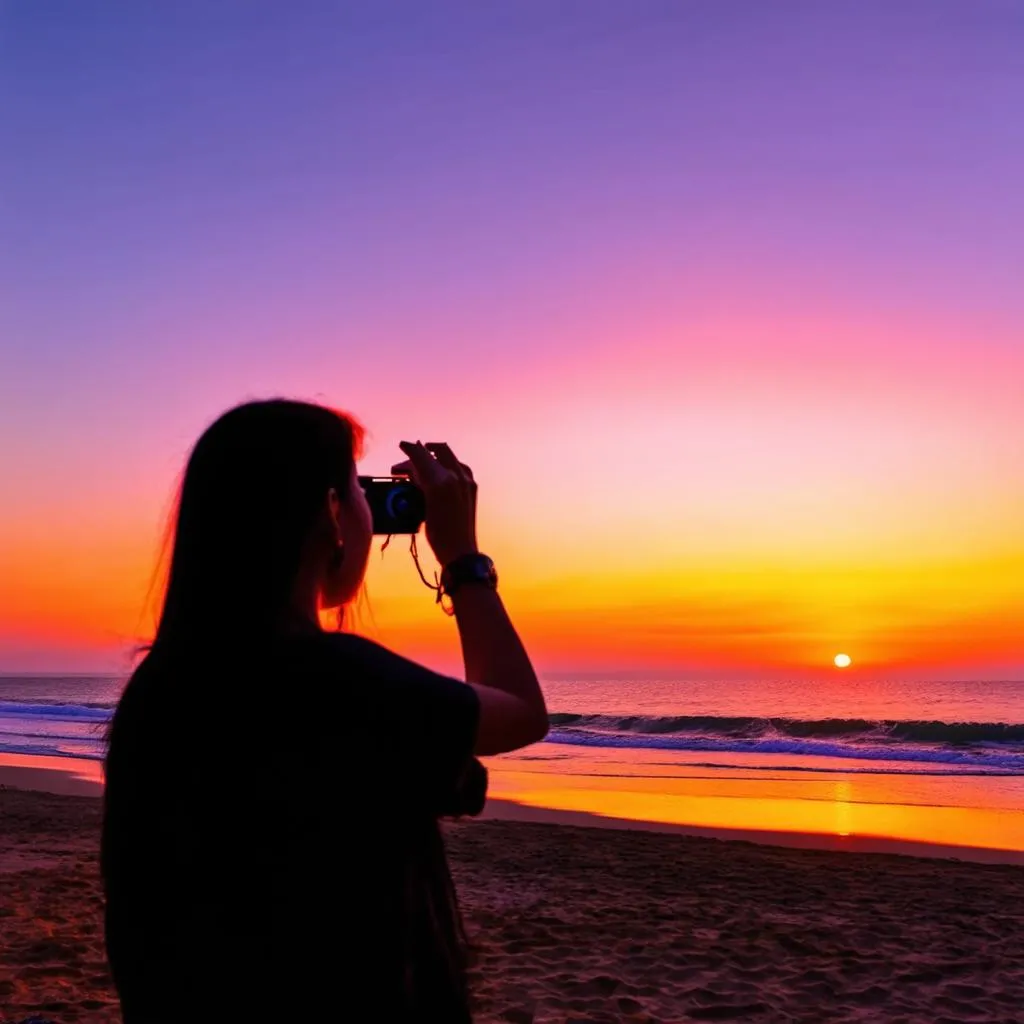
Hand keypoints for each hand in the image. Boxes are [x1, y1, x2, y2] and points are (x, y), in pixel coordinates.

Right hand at [391, 441, 478, 566]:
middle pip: (437, 451)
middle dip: (421, 452)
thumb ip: (419, 483)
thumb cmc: (438, 534)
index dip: (410, 448)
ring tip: (422, 463)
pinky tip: (440, 470)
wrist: (460, 551)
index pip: (422, 455)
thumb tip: (413, 469)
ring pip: (449, 457)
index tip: (402, 444)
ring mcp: (467, 481)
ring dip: (435, 456)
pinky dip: (447, 464)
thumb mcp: (422, 507)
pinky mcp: (472, 487)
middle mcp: (456, 476)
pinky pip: (458, 466)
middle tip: (408, 460)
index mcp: (440, 480)